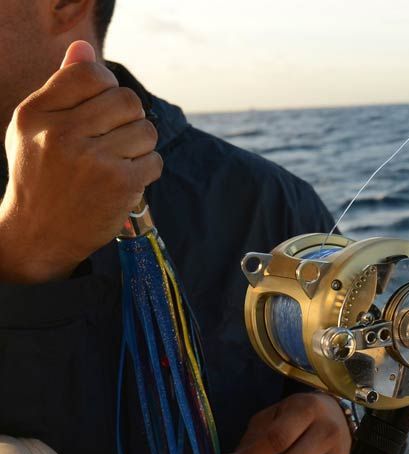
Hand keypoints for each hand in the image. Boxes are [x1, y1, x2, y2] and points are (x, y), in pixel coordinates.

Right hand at [0, 41, 162, 282]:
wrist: (39, 233)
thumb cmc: (41, 174)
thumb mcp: (36, 127)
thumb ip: (63, 86)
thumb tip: (85, 47)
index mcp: (37, 113)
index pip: (91, 74)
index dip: (106, 88)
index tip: (101, 110)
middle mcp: (61, 134)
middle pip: (127, 100)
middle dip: (129, 117)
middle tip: (114, 138)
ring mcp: (92, 160)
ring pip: (146, 130)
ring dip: (140, 145)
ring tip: (119, 160)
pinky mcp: (120, 184)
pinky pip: (154, 160)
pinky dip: (146, 169)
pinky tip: (125, 179)